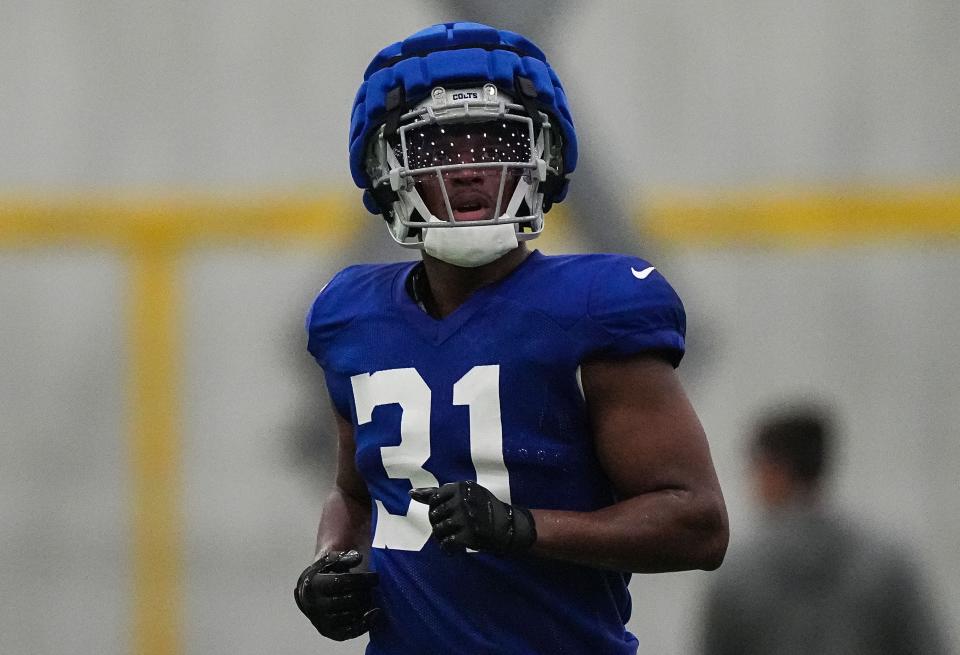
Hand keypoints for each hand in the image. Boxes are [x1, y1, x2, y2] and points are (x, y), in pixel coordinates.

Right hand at [294, 549, 379, 640]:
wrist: (310, 596)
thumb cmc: (323, 575)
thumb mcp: (329, 562)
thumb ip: (343, 557)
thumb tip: (358, 558)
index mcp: (315, 585)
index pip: (344, 582)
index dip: (363, 579)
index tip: (375, 577)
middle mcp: (316, 606)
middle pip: (351, 599)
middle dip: (366, 592)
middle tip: (371, 587)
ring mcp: (322, 621)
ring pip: (353, 614)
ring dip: (366, 604)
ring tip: (368, 596)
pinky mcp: (330, 633)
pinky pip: (351, 631)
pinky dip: (366, 623)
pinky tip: (375, 612)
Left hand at [409, 481, 536, 554]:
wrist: (507, 527)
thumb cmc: (482, 508)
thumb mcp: (464, 494)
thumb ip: (437, 493)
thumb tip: (410, 492)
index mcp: (462, 487)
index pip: (434, 498)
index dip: (436, 509)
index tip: (445, 514)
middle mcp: (463, 500)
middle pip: (434, 515)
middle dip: (438, 524)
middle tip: (449, 529)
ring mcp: (466, 518)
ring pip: (438, 530)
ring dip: (442, 537)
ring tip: (450, 538)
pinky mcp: (470, 535)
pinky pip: (447, 543)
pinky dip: (447, 548)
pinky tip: (453, 548)